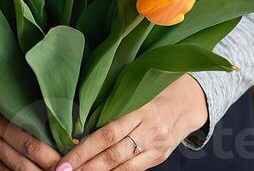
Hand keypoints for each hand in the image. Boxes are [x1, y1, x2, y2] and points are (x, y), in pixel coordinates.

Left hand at [55, 75, 207, 169]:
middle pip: (113, 154)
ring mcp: (156, 147)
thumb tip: (78, 123)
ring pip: (123, 167)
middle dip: (86, 166)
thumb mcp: (134, 89)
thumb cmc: (154, 89)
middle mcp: (149, 130)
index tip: (65, 158)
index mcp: (140, 108)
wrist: (188, 102)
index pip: (107, 132)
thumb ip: (111, 104)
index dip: (84, 148)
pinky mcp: (160, 158)